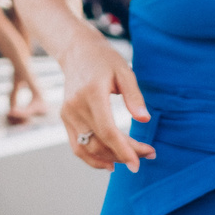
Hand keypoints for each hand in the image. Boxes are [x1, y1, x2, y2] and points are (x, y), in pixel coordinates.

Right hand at [58, 35, 154, 171]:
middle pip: (100, 142)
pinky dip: (92, 158)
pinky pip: (77, 146)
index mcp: (91, 94)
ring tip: (132, 158)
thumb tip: (145, 120)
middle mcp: (76, 106)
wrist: (76, 51)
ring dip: (110, 158)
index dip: (123, 150)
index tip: (139, 163)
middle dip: (125, 154)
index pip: (107, 131)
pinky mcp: (65, 118)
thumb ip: (134, 96)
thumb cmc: (104, 59)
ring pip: (88, 148)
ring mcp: (68, 114)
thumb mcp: (124, 71)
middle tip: (148, 154)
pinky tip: (110, 163)